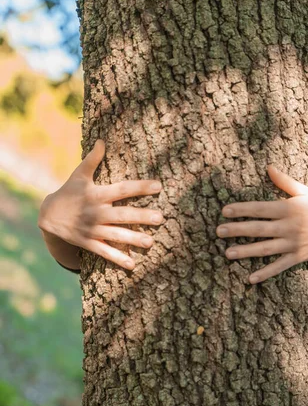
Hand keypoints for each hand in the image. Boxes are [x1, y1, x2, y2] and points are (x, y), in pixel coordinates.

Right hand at [38, 139, 163, 269]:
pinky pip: (104, 252)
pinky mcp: (88, 243)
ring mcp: (92, 230)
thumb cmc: (69, 192)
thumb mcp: (79, 175)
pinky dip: (117, 259)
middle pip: (122, 214)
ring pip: (116, 235)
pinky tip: (133, 265)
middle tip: (161, 218)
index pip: (122, 189)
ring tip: (151, 242)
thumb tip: (102, 140)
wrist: (48, 216)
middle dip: (142, 216)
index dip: (140, 187)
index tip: (159, 186)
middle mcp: (95, 213)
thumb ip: (92, 159)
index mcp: (96, 194)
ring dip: (133, 239)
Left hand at [216, 165, 307, 283]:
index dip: (241, 210)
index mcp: (289, 209)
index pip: (260, 209)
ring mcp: (293, 244)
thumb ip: (285, 182)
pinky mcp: (297, 257)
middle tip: (218, 231)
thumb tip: (268, 167)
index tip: (224, 211)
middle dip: (237, 230)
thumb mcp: (305, 192)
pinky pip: (279, 266)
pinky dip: (265, 273)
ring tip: (227, 253)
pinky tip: (250, 278)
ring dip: (245, 251)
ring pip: (265, 248)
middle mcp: (289, 227)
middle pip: (258, 229)